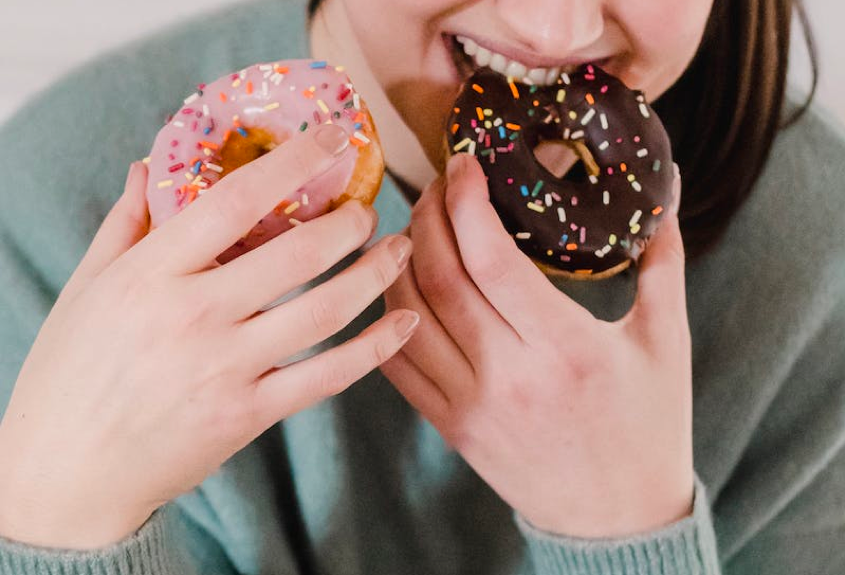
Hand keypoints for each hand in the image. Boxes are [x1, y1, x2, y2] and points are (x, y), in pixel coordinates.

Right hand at [0, 124, 417, 548]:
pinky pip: (327, 376)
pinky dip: (374, 348)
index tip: (330, 138)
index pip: (232, 201)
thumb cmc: (70, 375)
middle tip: (370, 210)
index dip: (291, 162)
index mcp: (150, 275)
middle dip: (349, 224)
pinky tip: (405, 322)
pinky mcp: (248, 415)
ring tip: (399, 250)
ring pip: (323, 311)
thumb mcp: (87, 289)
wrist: (66, 475)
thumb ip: (125, 223)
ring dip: (373, 275)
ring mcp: (225, 369)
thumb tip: (146, 164)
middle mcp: (193, 316)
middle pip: (296, 255)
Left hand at [381, 153, 690, 538]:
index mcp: (565, 348)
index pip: (491, 258)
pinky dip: (390, 315)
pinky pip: (397, 363)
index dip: (467, 199)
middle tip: (439, 183)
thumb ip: (662, 258)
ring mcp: (470, 405)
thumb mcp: (666, 339)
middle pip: (440, 275)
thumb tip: (666, 190)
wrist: (618, 518)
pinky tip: (403, 284)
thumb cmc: (648, 425)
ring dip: (401, 259)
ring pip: (407, 315)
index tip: (464, 162)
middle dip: (429, 214)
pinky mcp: (450, 426)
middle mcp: (508, 376)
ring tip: (417, 224)